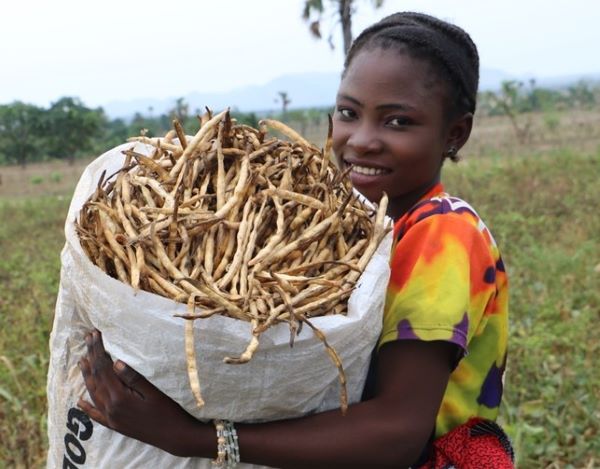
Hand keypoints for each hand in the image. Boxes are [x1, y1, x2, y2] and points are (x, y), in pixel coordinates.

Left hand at [77, 329, 202, 455]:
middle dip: (91, 357)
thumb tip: (116, 362)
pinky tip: (80, 402)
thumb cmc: (168, 411)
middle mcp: (111, 408)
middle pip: (96, 378)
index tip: (95, 334)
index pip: (104, 369)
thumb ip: (133, 378)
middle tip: (87, 338)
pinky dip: (87, 408)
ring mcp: (112, 418)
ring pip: (93, 394)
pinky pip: (96, 415)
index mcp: (120, 397)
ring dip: (86, 377)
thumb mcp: (153, 392)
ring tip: (81, 361)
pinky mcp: (115, 426)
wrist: (175, 436)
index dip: (98, 350)